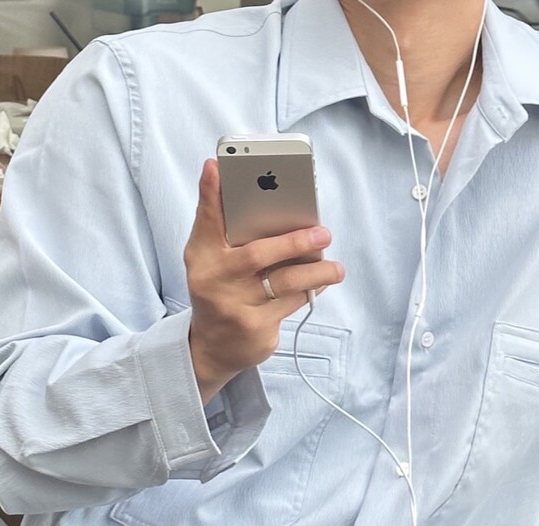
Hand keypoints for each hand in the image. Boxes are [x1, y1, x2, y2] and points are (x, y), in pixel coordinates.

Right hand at [184, 159, 344, 403]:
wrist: (213, 348)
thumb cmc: (218, 289)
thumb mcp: (210, 258)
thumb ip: (221, 224)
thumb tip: (234, 178)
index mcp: (202, 258)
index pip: (206, 220)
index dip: (210, 193)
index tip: (216, 165)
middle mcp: (216, 282)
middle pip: (257, 255)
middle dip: (293, 242)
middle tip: (323, 232)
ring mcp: (236, 310)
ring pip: (284, 284)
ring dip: (316, 272)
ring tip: (336, 268)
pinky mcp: (257, 331)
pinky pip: (291, 305)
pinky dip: (310, 291)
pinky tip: (321, 283)